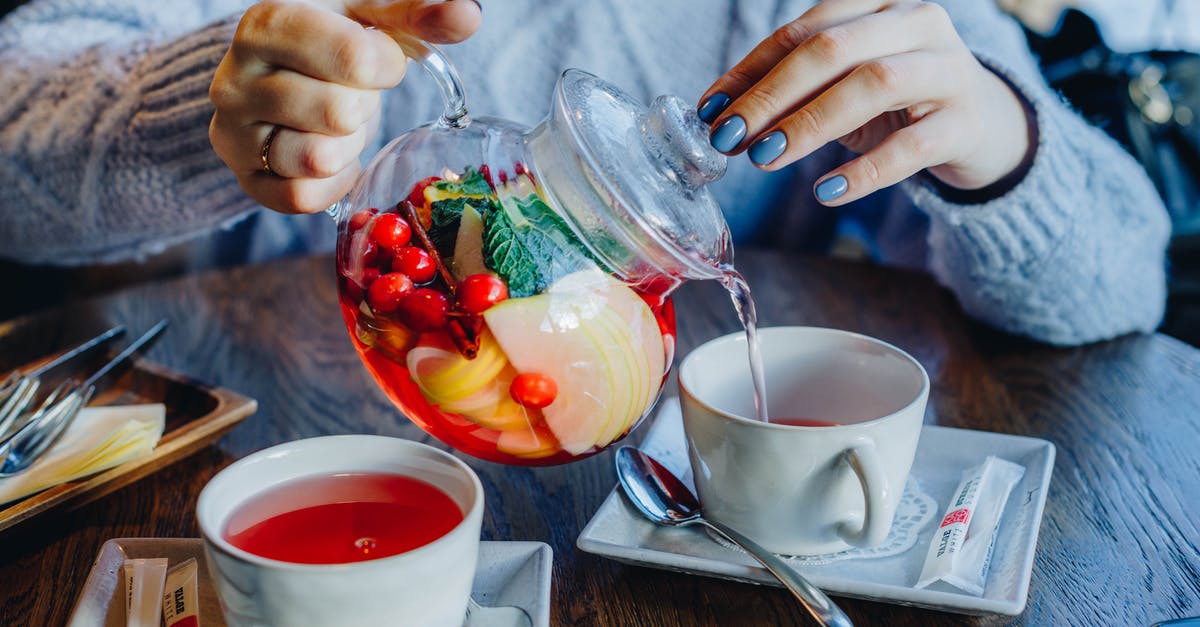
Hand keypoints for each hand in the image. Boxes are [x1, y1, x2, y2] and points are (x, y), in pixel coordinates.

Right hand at [209, 0, 481, 213]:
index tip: (378, 58)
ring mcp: (233, 134)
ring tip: (337, 122)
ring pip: (317, 160)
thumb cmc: (332, 37)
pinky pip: (304, 197)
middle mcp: (233, 81)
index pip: (353, 58)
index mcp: (264, 25)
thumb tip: (466, 15)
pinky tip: (335, 155)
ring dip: (347, 146)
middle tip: (351, 92)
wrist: (278, 74)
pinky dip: (335, 182)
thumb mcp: (371, 13)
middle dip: (363, 106)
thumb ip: (418, 12)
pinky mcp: (247, 180)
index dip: (385, 64)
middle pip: (337, 113)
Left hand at [697, 0, 1033, 204]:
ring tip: (766, 158)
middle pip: (834, 50)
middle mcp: (917, 23)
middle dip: (772, 95)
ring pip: (873, 86)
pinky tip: (827, 192)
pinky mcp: (966, 123)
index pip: (803, 30)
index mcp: (878, 4)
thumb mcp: (842, 85)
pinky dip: (864, 171)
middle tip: (731, 137)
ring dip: (811, 123)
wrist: (983, 126)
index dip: (751, 70)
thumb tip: (718, 113)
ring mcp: (948, 70)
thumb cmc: (897, 101)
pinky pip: (912, 146)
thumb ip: (789, 88)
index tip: (711, 110)